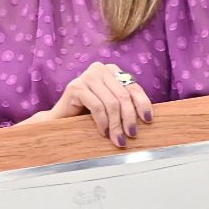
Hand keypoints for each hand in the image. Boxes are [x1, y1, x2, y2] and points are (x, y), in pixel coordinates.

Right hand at [30, 61, 152, 146]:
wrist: (60, 117)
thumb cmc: (87, 112)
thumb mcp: (111, 105)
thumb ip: (125, 103)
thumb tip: (148, 117)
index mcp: (112, 70)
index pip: (133, 87)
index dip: (143, 105)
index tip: (147, 121)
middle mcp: (99, 69)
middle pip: (123, 96)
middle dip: (129, 119)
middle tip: (131, 135)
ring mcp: (86, 76)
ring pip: (111, 103)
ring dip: (116, 124)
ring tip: (117, 139)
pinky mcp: (75, 87)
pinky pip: (97, 107)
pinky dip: (102, 122)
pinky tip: (103, 132)